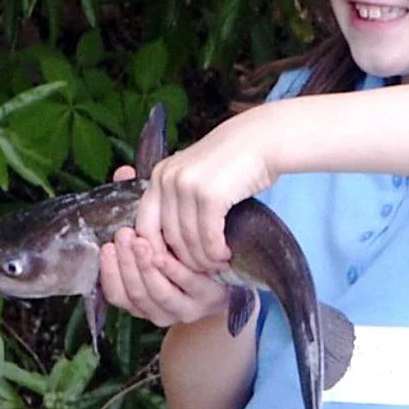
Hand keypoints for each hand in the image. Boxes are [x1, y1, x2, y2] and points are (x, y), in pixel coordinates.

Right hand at [99, 165, 229, 325]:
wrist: (240, 266)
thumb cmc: (193, 244)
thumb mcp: (166, 229)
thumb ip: (144, 207)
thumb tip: (123, 171)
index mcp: (143, 296)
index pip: (116, 292)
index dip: (108, 272)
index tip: (107, 245)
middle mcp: (159, 309)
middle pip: (133, 293)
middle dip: (125, 264)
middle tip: (123, 238)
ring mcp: (182, 309)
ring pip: (154, 294)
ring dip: (144, 268)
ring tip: (140, 243)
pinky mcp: (205, 304)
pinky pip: (183, 289)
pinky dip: (172, 273)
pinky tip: (165, 257)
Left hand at [134, 109, 277, 273]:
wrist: (263, 139)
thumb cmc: (234, 159)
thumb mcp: (196, 173)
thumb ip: (180, 198)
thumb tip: (174, 241)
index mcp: (160, 175)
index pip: (145, 225)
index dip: (157, 251)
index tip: (175, 265)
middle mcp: (167, 179)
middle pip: (167, 236)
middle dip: (185, 260)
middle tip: (202, 269)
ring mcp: (187, 186)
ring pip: (188, 240)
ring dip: (204, 259)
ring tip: (218, 263)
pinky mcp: (209, 195)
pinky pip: (208, 237)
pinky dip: (216, 251)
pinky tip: (226, 253)